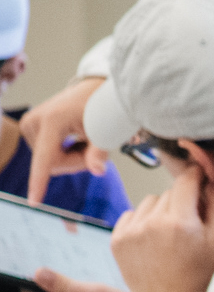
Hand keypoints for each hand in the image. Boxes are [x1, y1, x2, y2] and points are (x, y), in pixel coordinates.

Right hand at [18, 78, 108, 202]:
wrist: (91, 90)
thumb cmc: (100, 108)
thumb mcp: (106, 130)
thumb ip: (100, 152)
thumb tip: (98, 171)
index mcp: (53, 121)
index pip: (46, 158)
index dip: (40, 182)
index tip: (34, 201)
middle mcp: (34, 122)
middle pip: (52, 166)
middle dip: (75, 163)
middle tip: (92, 146)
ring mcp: (28, 125)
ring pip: (49, 163)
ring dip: (70, 158)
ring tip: (82, 139)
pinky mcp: (28, 128)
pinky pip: (46, 156)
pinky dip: (63, 153)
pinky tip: (72, 139)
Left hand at [110, 165, 213, 291]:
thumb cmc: (195, 274)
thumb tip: (212, 179)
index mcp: (181, 222)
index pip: (187, 179)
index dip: (196, 175)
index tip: (200, 177)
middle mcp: (153, 223)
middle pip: (169, 191)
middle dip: (180, 202)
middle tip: (188, 225)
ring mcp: (131, 230)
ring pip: (150, 201)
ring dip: (160, 211)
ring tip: (168, 236)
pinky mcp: (117, 237)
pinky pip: (132, 213)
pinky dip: (143, 222)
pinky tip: (153, 241)